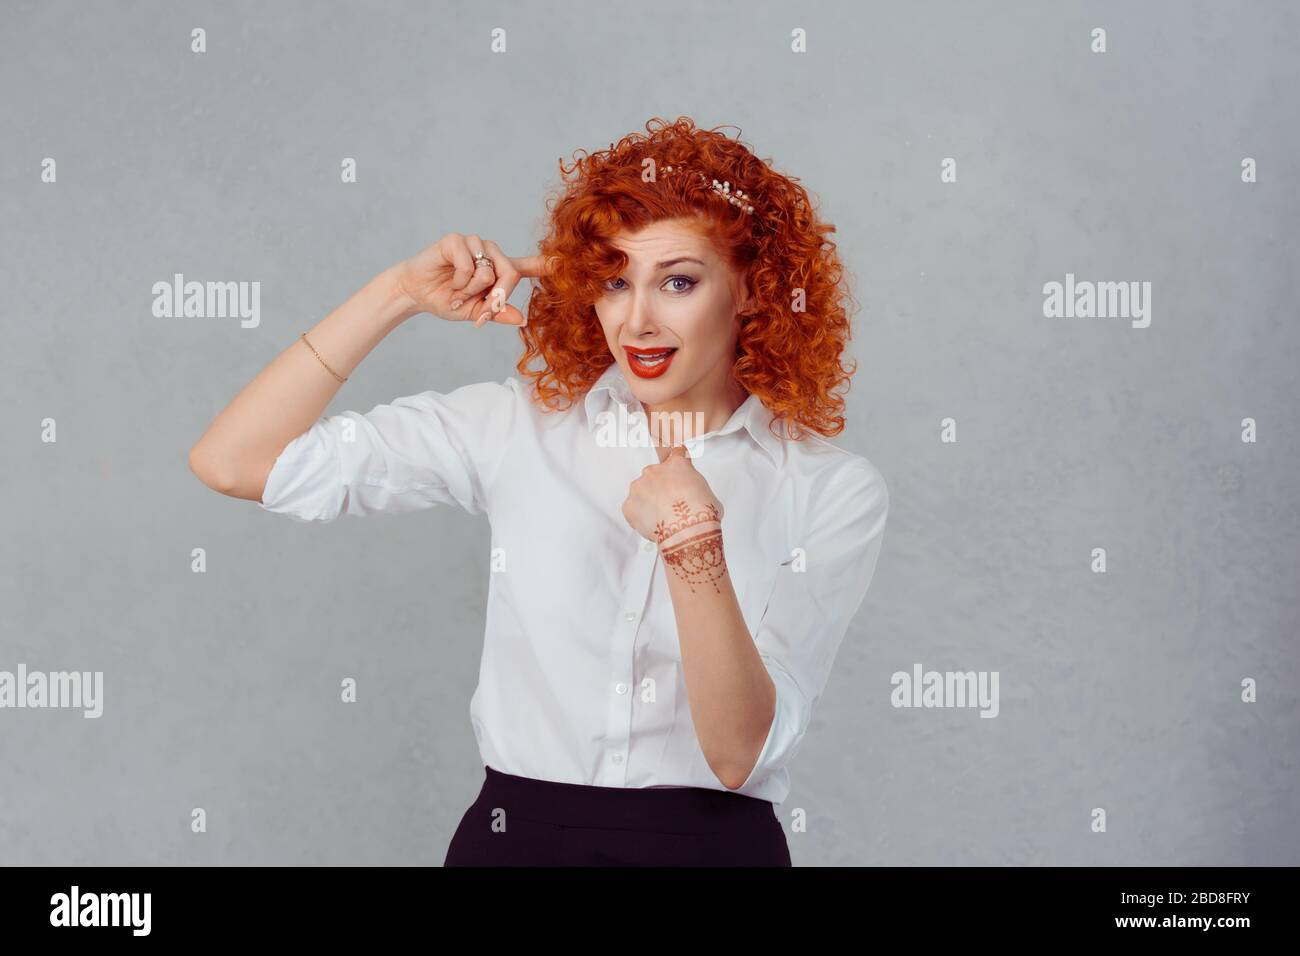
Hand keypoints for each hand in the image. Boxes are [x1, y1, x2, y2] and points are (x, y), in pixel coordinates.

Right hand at [393, 233, 550, 326]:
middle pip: (510, 273)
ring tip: (456, 291)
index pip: (528, 266)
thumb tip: (522, 319)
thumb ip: (498, 312)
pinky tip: (448, 281)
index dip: (547, 264)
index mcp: (499, 269)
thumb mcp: (476, 312)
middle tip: (477, 309)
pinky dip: (459, 281)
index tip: (566, 262)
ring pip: (488, 272)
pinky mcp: (457, 240)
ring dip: (470, 290)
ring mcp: (475, 244)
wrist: (416, 294)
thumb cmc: (447, 300)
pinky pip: (469, 265)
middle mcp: (491, 253)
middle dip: (494, 296)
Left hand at [621, 445, 723, 546]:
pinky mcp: (629, 505)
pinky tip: (652, 524)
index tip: (676, 471)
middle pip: (654, 475)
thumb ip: (695, 487)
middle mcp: (654, 471)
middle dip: (661, 488)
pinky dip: (639, 517)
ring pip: (641, 492)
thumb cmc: (701, 513)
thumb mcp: (708, 492)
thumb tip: (694, 494)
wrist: (688, 532)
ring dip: (648, 501)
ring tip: (662, 518)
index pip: (675, 454)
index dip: (677, 465)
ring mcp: (639, 487)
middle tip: (671, 504)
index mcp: (676, 465)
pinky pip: (632, 510)